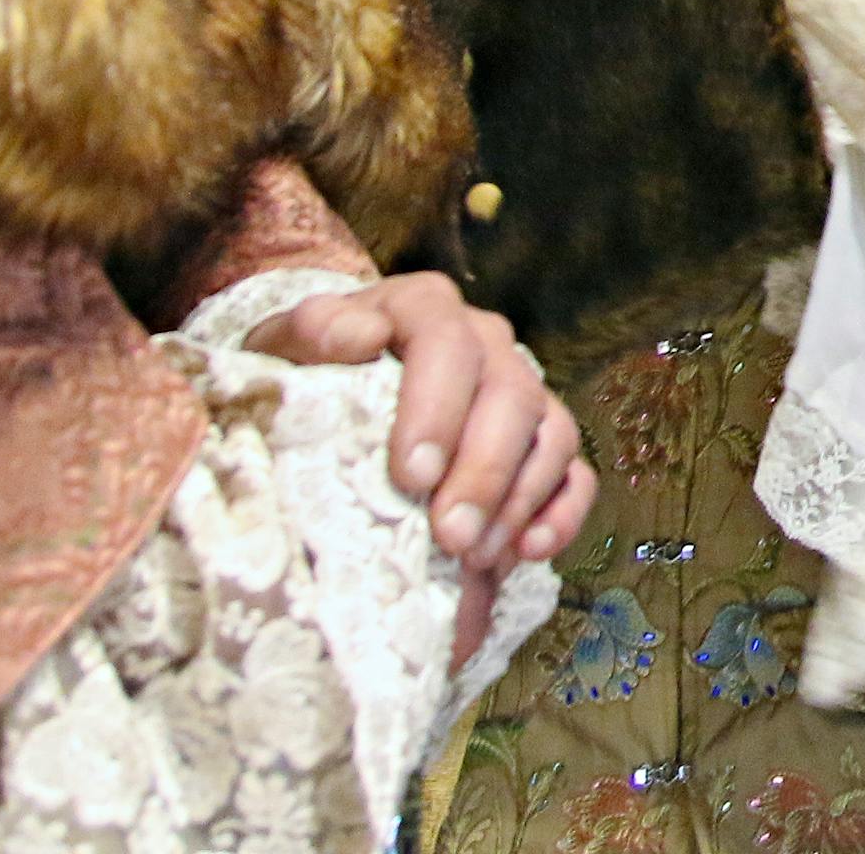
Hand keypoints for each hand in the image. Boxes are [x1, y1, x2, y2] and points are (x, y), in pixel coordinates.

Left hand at [246, 272, 594, 584]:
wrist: (330, 387)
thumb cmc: (307, 372)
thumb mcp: (288, 345)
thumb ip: (313, 332)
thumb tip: (356, 338)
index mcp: (424, 308)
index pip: (445, 343)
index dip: (436, 408)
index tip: (411, 476)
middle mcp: (485, 340)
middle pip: (510, 394)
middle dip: (484, 471)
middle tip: (450, 536)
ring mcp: (521, 389)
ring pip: (551, 434)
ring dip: (520, 499)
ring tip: (476, 557)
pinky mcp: (541, 441)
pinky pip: (576, 474)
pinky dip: (562, 514)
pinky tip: (529, 553)